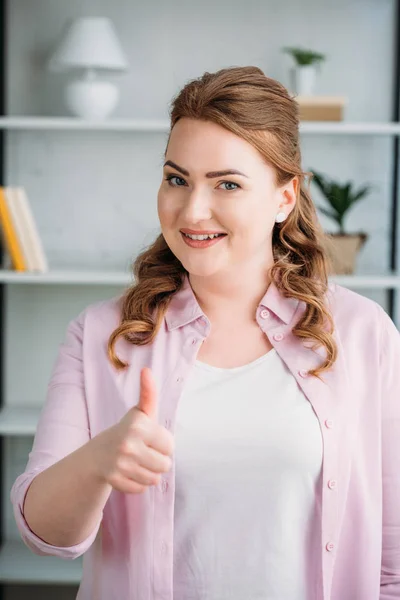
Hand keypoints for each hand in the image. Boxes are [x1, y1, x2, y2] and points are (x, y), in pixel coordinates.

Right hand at [90, 367, 173, 493]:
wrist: (98, 454)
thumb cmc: (128, 431)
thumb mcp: (140, 413)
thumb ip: (148, 393)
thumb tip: (146, 370)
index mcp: (138, 426)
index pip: (170, 446)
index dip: (163, 444)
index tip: (150, 439)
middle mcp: (128, 444)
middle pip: (165, 465)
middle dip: (158, 460)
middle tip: (144, 452)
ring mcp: (119, 464)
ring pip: (154, 479)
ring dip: (149, 473)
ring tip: (138, 462)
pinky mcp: (114, 481)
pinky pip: (141, 489)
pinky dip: (138, 483)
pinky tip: (129, 472)